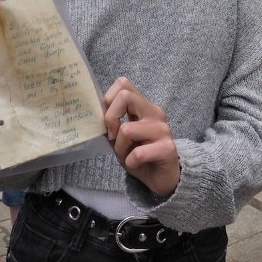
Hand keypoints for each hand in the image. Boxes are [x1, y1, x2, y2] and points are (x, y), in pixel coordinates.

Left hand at [103, 77, 179, 197]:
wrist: (163, 177)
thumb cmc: (140, 155)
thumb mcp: (121, 136)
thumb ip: (112, 122)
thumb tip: (94, 113)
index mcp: (144, 106)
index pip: (123, 83)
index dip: (109, 99)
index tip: (109, 121)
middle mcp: (155, 113)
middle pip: (125, 96)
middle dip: (110, 118)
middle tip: (113, 136)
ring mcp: (163, 129)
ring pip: (127, 129)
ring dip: (120, 147)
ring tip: (127, 155)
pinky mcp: (168, 148)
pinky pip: (138, 153)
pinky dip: (131, 162)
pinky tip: (136, 164)